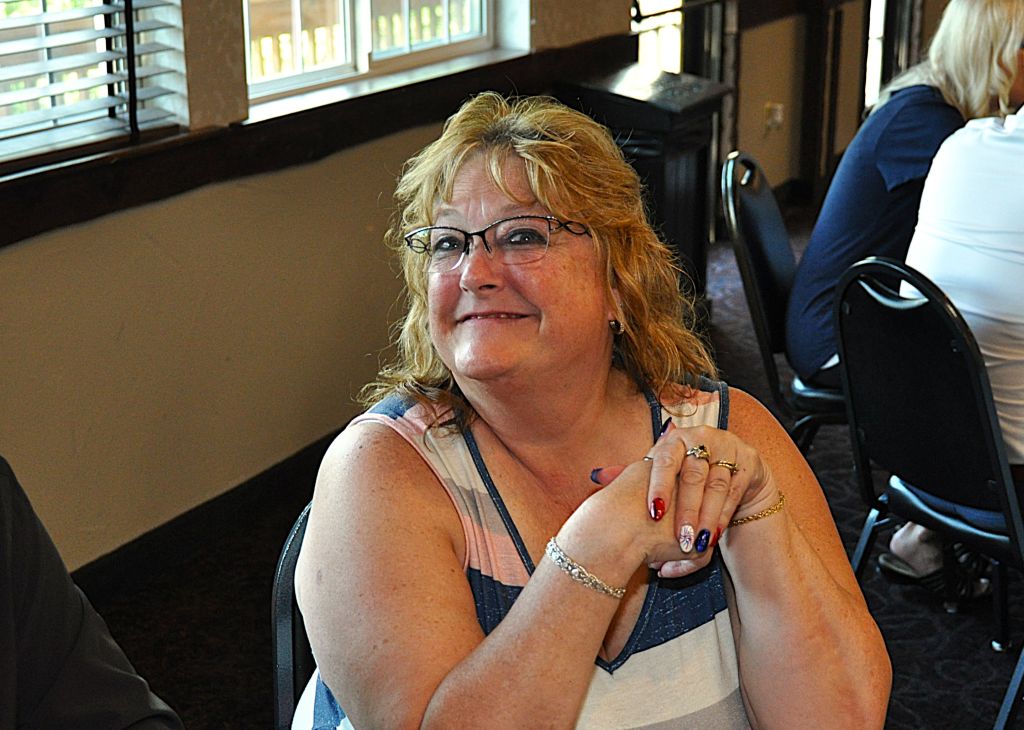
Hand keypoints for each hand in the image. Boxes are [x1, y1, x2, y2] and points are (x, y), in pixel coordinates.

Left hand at [592, 421, 777, 576]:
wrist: (728, 469)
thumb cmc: (683, 474)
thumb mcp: (659, 472)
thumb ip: (630, 475)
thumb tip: (596, 477)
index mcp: (675, 438)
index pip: (665, 459)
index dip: (659, 486)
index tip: (653, 514)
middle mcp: (702, 437)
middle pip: (693, 475)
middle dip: (686, 510)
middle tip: (679, 539)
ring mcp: (727, 448)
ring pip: (717, 486)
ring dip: (706, 517)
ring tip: (695, 545)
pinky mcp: (748, 463)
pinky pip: (735, 492)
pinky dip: (723, 516)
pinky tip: (713, 536)